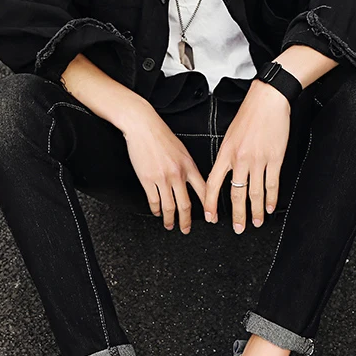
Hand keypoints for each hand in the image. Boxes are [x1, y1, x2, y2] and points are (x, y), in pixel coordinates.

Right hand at [121, 108, 207, 233]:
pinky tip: (157, 212)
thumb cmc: (161, 135)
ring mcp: (162, 178)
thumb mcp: (182, 150)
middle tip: (186, 229)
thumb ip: (187, 166)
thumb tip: (191, 181)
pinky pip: (154, 200)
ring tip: (170, 225)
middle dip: (187, 221)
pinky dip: (156, 210)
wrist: (143, 126)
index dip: (208, 207)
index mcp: (189, 165)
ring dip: (170, 219)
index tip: (211, 218)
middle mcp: (178, 174)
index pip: (203, 190)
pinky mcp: (147, 179)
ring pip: (169, 206)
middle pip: (186, 205)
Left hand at [204, 81, 290, 231]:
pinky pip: (272, 184)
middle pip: (236, 194)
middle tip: (238, 228)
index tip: (211, 217)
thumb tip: (226, 173)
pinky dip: (272, 198)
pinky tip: (271, 207)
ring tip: (257, 222)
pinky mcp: (275, 158)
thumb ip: (227, 156)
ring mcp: (258, 160)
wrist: (267, 100)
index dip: (210, 203)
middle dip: (237, 215)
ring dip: (256, 211)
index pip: (213, 184)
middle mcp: (240, 159)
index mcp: (225, 153)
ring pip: (255, 193)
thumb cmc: (249, 114)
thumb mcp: (230, 135)